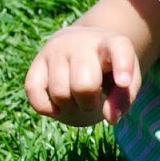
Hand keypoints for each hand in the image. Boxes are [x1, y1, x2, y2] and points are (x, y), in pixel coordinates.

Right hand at [24, 25, 142, 126]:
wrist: (82, 46)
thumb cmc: (109, 70)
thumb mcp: (126, 82)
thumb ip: (124, 99)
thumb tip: (110, 118)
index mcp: (112, 43)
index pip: (118, 50)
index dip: (122, 67)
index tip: (123, 83)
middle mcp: (82, 42)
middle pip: (84, 85)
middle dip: (89, 103)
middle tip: (93, 98)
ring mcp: (56, 49)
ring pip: (59, 93)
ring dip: (70, 107)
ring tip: (76, 98)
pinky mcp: (37, 61)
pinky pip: (33, 90)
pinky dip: (45, 108)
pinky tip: (57, 108)